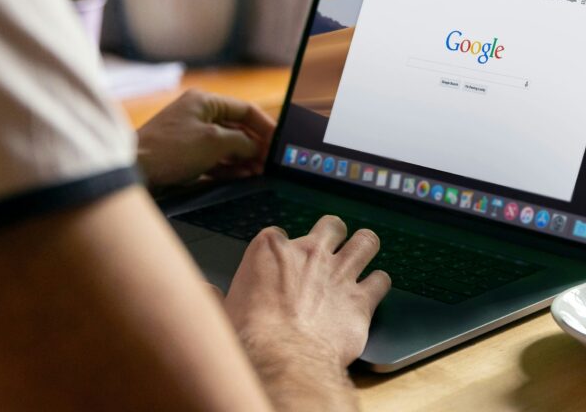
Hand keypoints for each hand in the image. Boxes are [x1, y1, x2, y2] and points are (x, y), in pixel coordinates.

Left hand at [137, 89, 274, 186]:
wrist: (135, 170)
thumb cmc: (170, 150)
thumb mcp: (214, 142)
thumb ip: (242, 142)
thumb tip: (257, 148)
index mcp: (205, 101)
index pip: (245, 109)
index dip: (265, 126)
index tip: (278, 143)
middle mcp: (198, 114)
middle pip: (237, 128)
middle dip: (255, 146)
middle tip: (270, 162)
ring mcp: (192, 135)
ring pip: (227, 145)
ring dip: (244, 159)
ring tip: (259, 172)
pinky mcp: (186, 154)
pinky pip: (214, 158)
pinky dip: (229, 167)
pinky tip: (242, 176)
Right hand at [224, 216, 391, 368]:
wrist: (284, 359)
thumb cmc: (251, 337)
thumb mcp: (222, 311)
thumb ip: (215, 295)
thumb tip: (203, 292)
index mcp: (271, 250)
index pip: (279, 233)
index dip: (282, 247)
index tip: (281, 261)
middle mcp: (309, 254)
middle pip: (331, 225)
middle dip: (333, 234)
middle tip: (331, 246)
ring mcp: (339, 273)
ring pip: (365, 241)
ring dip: (365, 246)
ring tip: (364, 251)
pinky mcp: (362, 299)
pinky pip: (381, 280)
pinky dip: (379, 283)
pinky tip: (375, 288)